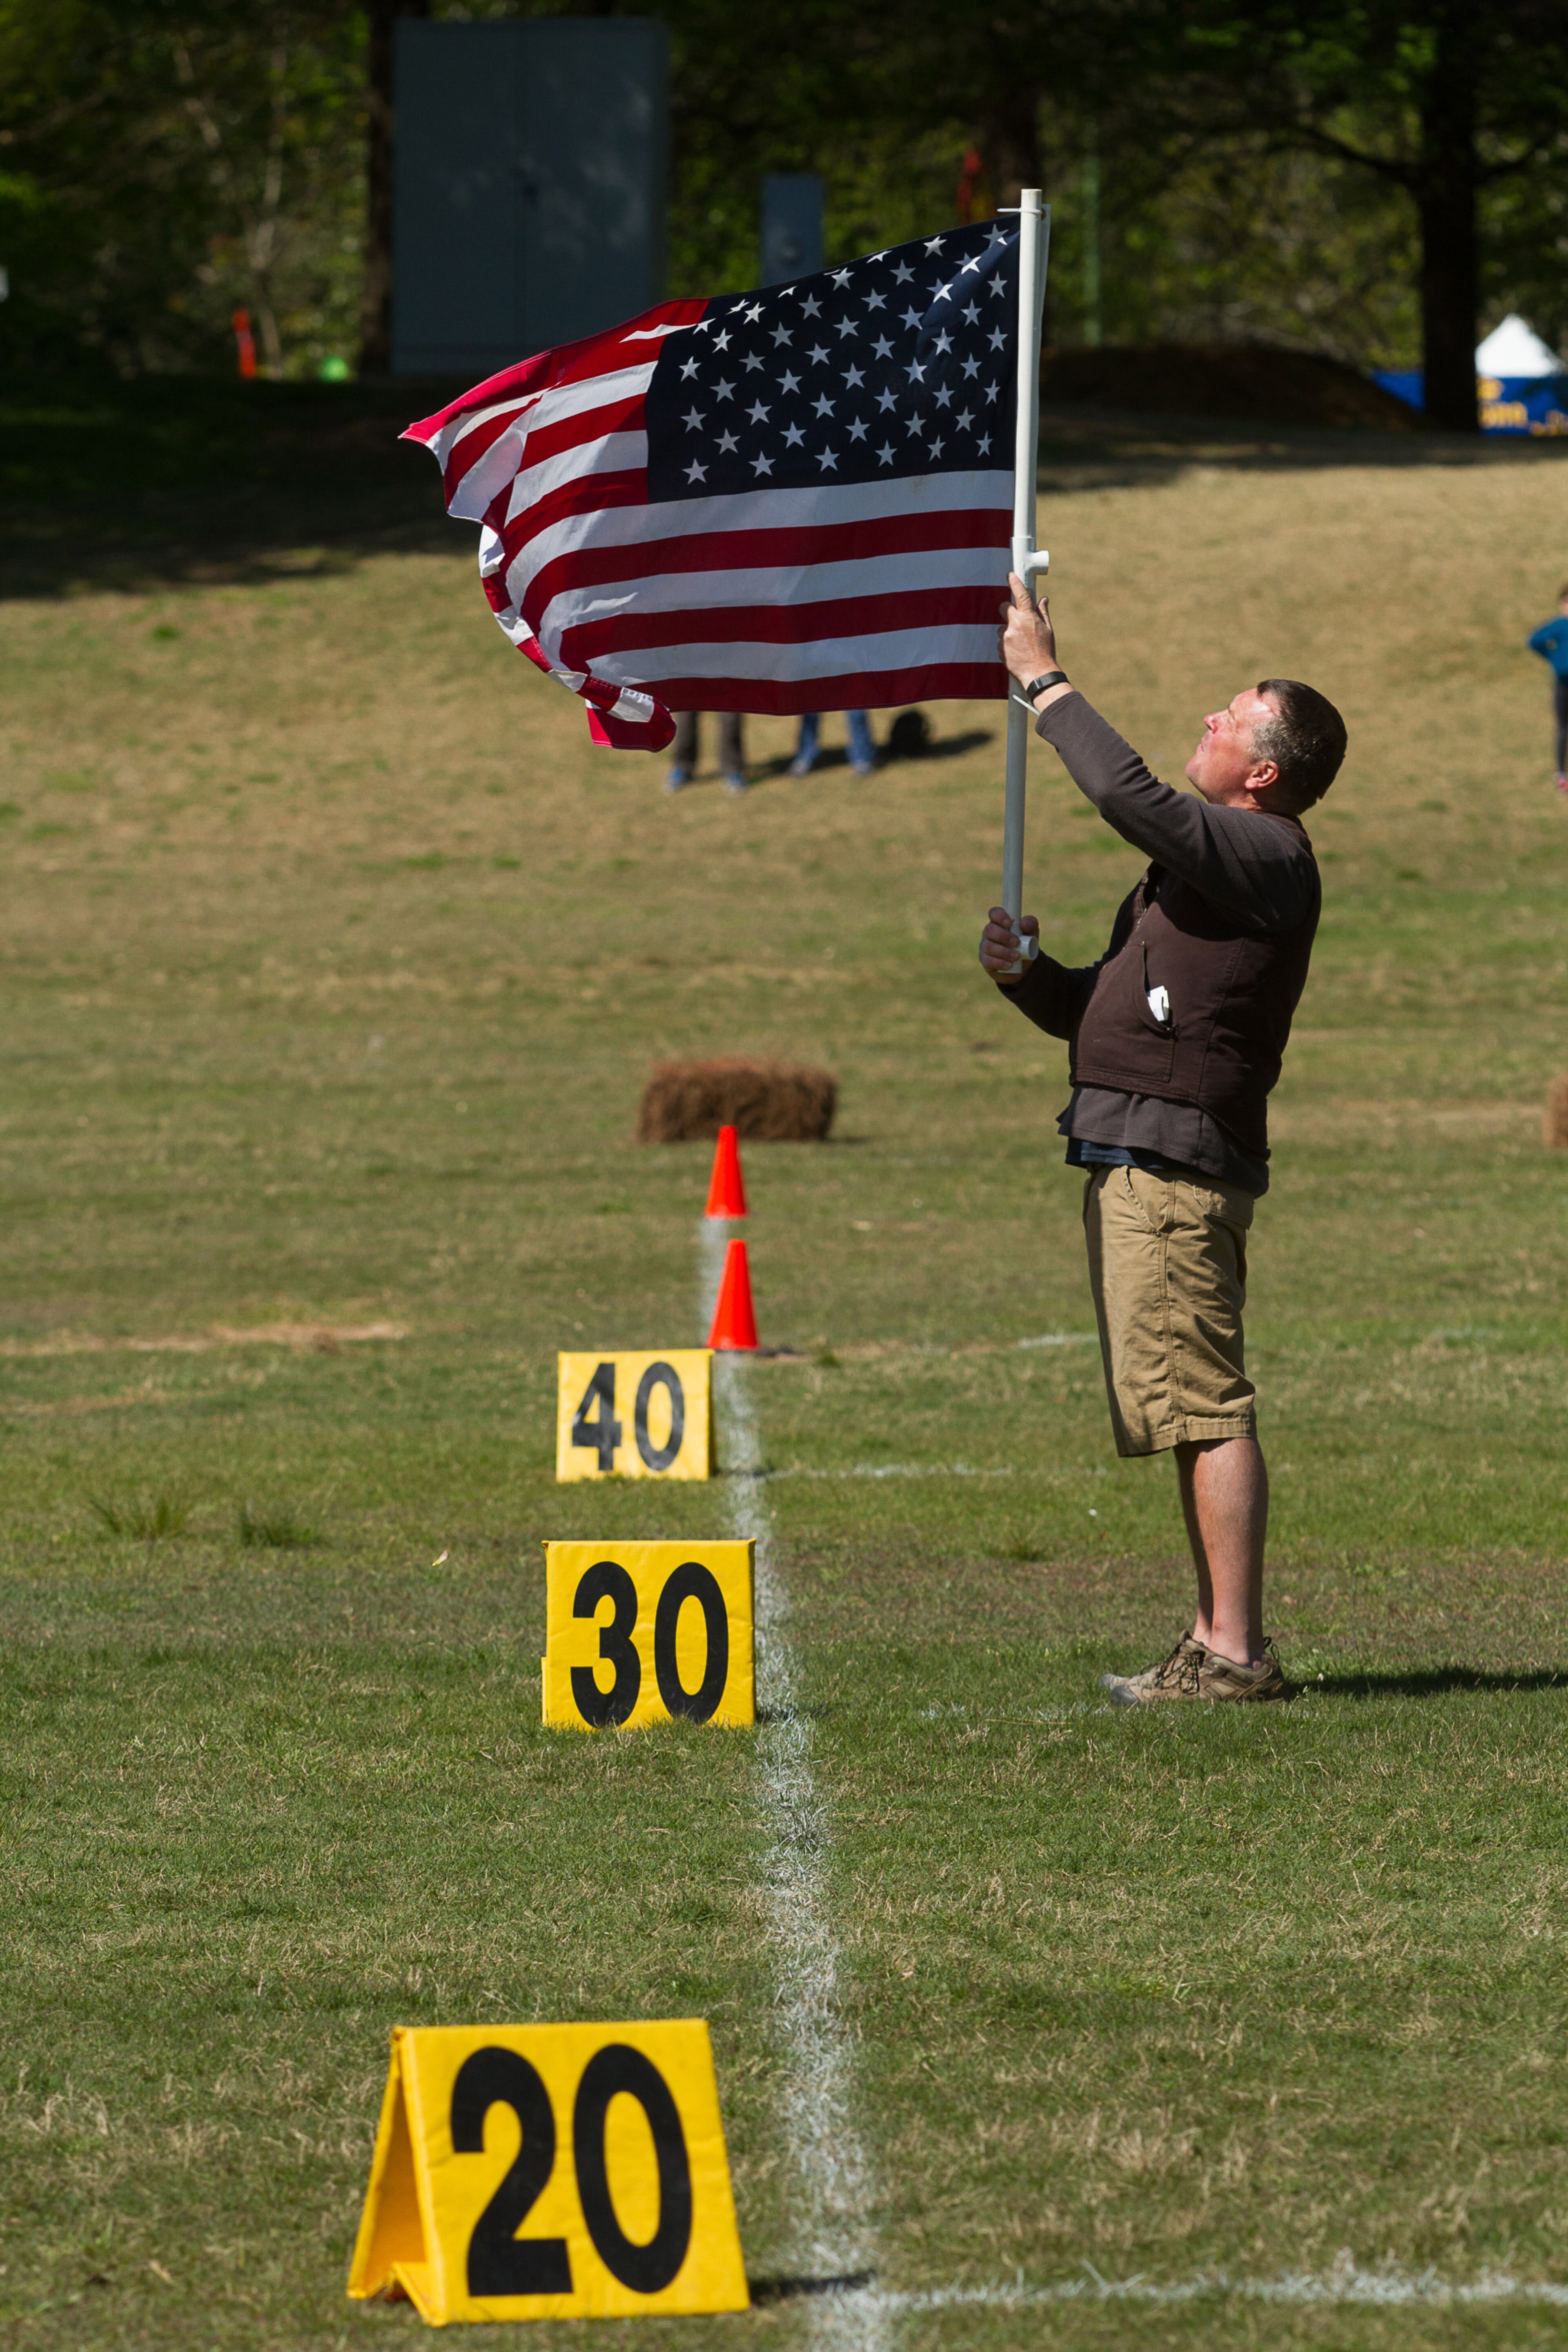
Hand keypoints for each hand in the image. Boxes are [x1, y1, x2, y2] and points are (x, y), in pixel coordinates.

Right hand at [979, 904, 1038, 984]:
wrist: (1022, 964)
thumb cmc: (1025, 943)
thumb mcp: (1032, 932)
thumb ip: (1031, 924)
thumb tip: (1023, 923)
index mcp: (1000, 922)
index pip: (994, 913)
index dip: (999, 916)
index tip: (1010, 923)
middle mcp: (990, 932)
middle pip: (989, 930)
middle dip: (1003, 936)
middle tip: (1016, 943)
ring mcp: (985, 946)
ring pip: (988, 946)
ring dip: (1004, 952)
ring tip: (1016, 957)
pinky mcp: (985, 960)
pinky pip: (988, 960)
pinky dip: (1000, 963)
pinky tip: (1009, 965)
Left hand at [997, 571, 1059, 690]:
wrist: (1038, 673)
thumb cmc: (1045, 651)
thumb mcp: (1048, 630)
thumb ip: (1043, 613)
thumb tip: (1043, 599)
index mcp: (1028, 617)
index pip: (1020, 594)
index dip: (1015, 583)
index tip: (1010, 575)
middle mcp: (1015, 624)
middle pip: (1003, 607)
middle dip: (1007, 610)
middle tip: (1015, 618)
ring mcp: (1006, 636)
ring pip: (1002, 628)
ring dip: (1008, 632)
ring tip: (1020, 644)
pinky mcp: (1001, 648)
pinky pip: (1001, 642)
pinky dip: (1007, 645)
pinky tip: (1016, 652)